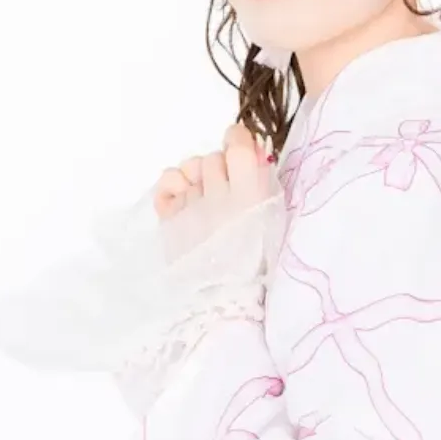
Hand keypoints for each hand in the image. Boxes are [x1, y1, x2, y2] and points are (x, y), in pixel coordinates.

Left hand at [153, 124, 276, 259]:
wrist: (223, 298)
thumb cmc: (256, 264)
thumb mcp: (273, 220)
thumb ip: (264, 183)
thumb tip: (253, 150)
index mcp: (250, 193)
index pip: (237, 143)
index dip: (237, 141)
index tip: (238, 149)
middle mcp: (217, 193)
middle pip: (213, 159)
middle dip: (219, 170)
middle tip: (225, 193)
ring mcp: (190, 204)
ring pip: (190, 168)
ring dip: (199, 179)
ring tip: (205, 203)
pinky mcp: (169, 216)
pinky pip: (168, 179)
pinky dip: (175, 184)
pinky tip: (184, 199)